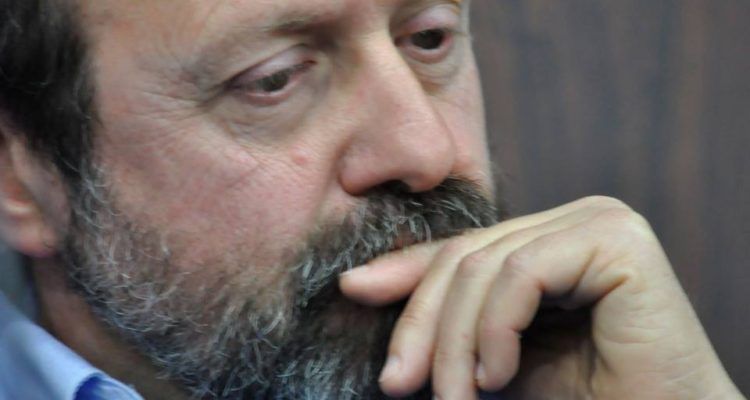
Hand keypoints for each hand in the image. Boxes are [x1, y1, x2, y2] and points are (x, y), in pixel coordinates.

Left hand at [340, 197, 742, 398]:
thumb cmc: (583, 397)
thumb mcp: (493, 351)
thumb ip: (447, 315)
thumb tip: (360, 281)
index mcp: (549, 237)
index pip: (462, 249)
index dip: (405, 272)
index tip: (353, 290)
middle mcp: (573, 218)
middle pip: (465, 257)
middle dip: (424, 325)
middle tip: (399, 384)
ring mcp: (596, 220)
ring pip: (484, 267)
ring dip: (456, 342)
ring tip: (457, 398)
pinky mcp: (615, 238)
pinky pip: (522, 274)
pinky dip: (496, 330)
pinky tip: (499, 376)